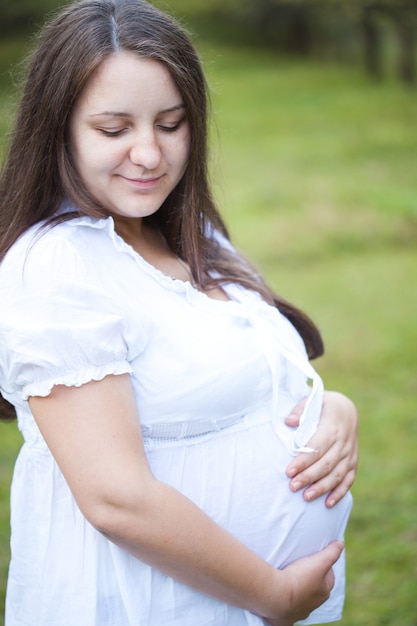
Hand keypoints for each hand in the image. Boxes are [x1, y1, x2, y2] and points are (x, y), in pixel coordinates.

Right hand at [263, 541, 344, 625]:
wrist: (277, 596)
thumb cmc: (299, 578)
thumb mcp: (319, 561)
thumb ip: (331, 552)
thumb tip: (341, 543)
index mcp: (324, 592)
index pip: (329, 577)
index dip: (324, 566)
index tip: (317, 558)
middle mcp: (314, 604)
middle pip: (316, 589)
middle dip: (313, 580)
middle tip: (304, 567)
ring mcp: (299, 611)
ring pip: (303, 600)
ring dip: (300, 592)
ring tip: (291, 580)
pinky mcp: (286, 618)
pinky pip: (288, 612)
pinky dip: (287, 606)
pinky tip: (282, 601)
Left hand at [285, 391, 357, 507]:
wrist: (347, 409)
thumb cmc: (324, 405)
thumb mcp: (313, 400)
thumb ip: (300, 409)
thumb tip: (288, 421)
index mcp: (332, 428)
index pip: (317, 448)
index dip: (303, 461)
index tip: (289, 471)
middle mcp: (344, 443)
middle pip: (326, 464)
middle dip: (309, 477)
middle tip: (292, 487)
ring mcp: (350, 454)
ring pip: (337, 475)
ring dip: (322, 488)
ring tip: (306, 497)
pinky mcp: (353, 462)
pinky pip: (349, 480)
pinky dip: (340, 493)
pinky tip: (328, 504)